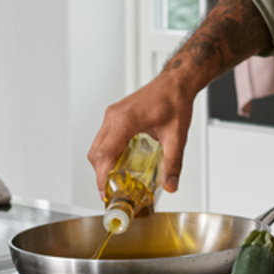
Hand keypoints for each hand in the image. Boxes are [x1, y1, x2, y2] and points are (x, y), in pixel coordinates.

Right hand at [88, 71, 194, 196]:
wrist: (176, 81)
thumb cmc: (175, 101)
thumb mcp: (177, 136)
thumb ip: (173, 162)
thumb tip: (171, 185)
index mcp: (126, 120)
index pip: (106, 154)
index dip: (102, 176)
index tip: (106, 192)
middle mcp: (114, 116)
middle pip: (97, 152)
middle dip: (101, 174)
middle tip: (111, 191)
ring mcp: (112, 114)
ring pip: (97, 145)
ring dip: (102, 164)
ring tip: (115, 180)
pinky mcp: (115, 115)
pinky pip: (103, 138)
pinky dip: (106, 153)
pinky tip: (119, 163)